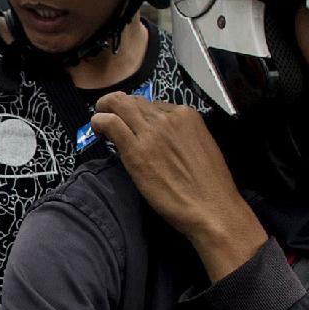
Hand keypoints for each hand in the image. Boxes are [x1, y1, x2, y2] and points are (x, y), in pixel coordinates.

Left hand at [90, 93, 264, 281]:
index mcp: (187, 115)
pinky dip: (99, 122)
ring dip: (104, 110)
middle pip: (133, 101)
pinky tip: (98, 131)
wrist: (211, 208)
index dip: (138, 113)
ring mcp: (152, 132)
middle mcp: (168, 118)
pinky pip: (111, 124)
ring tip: (99, 123)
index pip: (153, 104)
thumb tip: (161, 139)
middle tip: (107, 117)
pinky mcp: (136, 150)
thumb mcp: (200, 148)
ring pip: (119, 105)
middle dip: (117, 106)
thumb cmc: (209, 186)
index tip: (132, 124)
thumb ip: (180, 137)